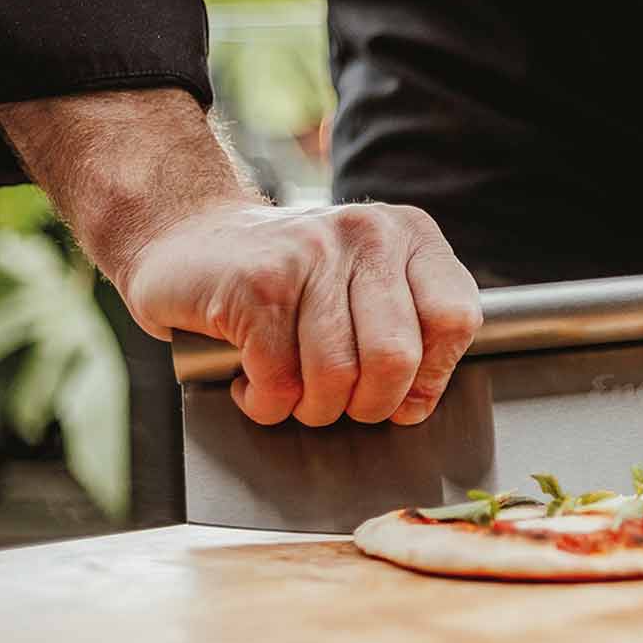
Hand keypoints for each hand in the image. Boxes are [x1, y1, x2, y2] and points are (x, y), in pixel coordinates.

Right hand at [0, 88, 480, 425]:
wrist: (187, 237)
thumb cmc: (290, 282)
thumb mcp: (366, 290)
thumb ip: (411, 337)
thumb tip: (415, 406)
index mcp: (410, 235)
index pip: (456, 319)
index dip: (432, 374)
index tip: (402, 390)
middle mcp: (368, 234)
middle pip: (396, 358)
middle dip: (367, 404)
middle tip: (341, 402)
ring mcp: (311, 253)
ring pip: (336, 376)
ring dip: (312, 408)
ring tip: (293, 392)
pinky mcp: (258, 283)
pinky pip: (280, 380)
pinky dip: (266, 403)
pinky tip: (253, 382)